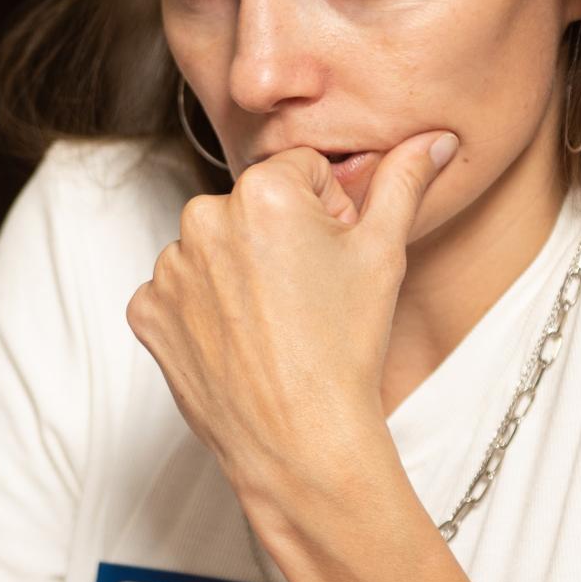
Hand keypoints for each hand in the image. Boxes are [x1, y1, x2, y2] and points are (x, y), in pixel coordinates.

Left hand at [127, 132, 456, 507]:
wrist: (299, 442)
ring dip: (238, 274)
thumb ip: (403, 182)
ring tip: (273, 325)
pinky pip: (179, 292)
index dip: (328, 215)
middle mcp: (204, 216)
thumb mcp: (384, 254)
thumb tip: (434, 140)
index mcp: (262, 189)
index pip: (302, 173)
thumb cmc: (346, 349)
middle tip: (306, 299)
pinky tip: (238, 342)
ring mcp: (168, 267)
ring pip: (214, 248)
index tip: (332, 263)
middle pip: (253, 207)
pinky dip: (203, 311)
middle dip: (279, 239)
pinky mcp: (146, 310)